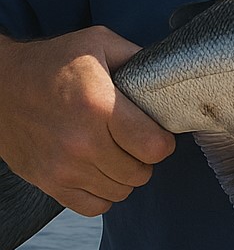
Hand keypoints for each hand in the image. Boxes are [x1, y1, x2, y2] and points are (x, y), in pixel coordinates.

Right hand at [0, 26, 175, 215]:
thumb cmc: (52, 62)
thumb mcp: (99, 43)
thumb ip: (138, 57)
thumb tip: (170, 71)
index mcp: (99, 107)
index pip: (155, 147)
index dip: (164, 140)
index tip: (156, 131)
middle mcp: (81, 143)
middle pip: (141, 173)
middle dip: (145, 157)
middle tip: (135, 140)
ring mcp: (62, 168)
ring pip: (121, 191)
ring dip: (125, 175)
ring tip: (117, 153)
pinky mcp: (48, 183)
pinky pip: (95, 207)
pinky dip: (104, 193)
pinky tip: (101, 171)